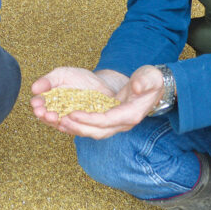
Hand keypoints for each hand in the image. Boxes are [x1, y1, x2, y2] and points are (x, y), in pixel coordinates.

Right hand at [29, 67, 126, 128]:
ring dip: (55, 122)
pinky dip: (70, 126)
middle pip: (47, 117)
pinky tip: (66, 121)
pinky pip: (75, 129)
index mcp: (50, 100)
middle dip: (44, 115)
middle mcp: (58, 112)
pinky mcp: (82, 126)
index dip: (37, 105)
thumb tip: (33, 88)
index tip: (36, 103)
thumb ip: (49, 81)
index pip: (40, 105)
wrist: (102, 84)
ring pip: (59, 124)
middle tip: (42, 112)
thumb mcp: (62, 75)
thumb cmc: (80, 78)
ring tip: (53, 116)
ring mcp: (69, 120)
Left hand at [32, 65, 165, 139]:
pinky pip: (91, 127)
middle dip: (77, 126)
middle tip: (58, 119)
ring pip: (92, 131)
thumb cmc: (151, 81)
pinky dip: (77, 125)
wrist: (153, 87)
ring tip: (57, 120)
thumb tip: (137, 87)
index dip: (88, 119)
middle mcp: (122, 124)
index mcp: (130, 114)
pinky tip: (62, 119)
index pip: (106, 121)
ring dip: (74, 128)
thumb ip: (145, 81)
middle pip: (97, 131)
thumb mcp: (150, 77)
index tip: (72, 113)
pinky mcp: (108, 120)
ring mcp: (115, 124)